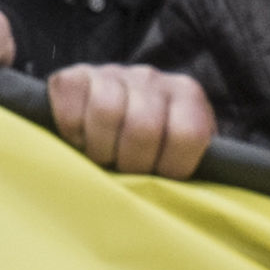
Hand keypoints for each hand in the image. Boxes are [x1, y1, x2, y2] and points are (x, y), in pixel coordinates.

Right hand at [48, 63, 214, 178]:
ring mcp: (109, 73)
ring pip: (105, 113)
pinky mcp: (71, 77)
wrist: (113, 115)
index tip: (161, 179)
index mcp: (186, 94)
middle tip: (126, 172)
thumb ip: (198, 167)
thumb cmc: (153, 149)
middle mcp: (150, 77)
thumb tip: (191, 195)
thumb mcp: (183, 153)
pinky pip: (71, 110)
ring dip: (101, 150)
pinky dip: (73, 135)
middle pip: (143, 127)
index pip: (188, 134)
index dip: (173, 167)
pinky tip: (81, 141)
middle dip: (132, 163)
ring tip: (102, 159)